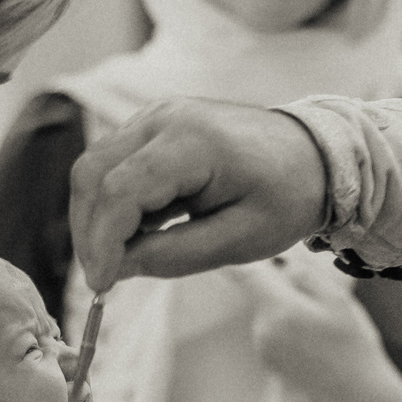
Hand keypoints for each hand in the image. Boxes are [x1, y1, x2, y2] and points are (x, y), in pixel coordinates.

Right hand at [67, 100, 328, 291]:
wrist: (312, 155)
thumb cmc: (285, 197)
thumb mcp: (240, 240)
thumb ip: (174, 255)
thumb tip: (117, 269)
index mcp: (193, 142)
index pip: (120, 190)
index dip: (102, 242)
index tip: (102, 286)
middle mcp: (165, 117)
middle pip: (92, 172)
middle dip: (89, 231)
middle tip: (104, 277)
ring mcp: (155, 115)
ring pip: (93, 166)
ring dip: (96, 216)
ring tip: (122, 257)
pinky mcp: (152, 124)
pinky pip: (112, 162)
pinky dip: (111, 201)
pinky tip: (138, 230)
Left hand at [242, 262, 401, 401]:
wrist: (359, 395)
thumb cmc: (354, 345)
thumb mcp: (338, 300)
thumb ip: (305, 275)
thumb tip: (281, 265)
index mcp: (279, 310)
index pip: (245, 275)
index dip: (235, 257)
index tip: (226, 244)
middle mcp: (263, 330)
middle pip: (264, 292)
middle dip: (286, 287)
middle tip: (322, 302)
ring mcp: (264, 349)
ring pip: (271, 311)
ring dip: (290, 309)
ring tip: (324, 328)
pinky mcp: (269, 361)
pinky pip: (275, 330)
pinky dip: (292, 328)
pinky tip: (317, 344)